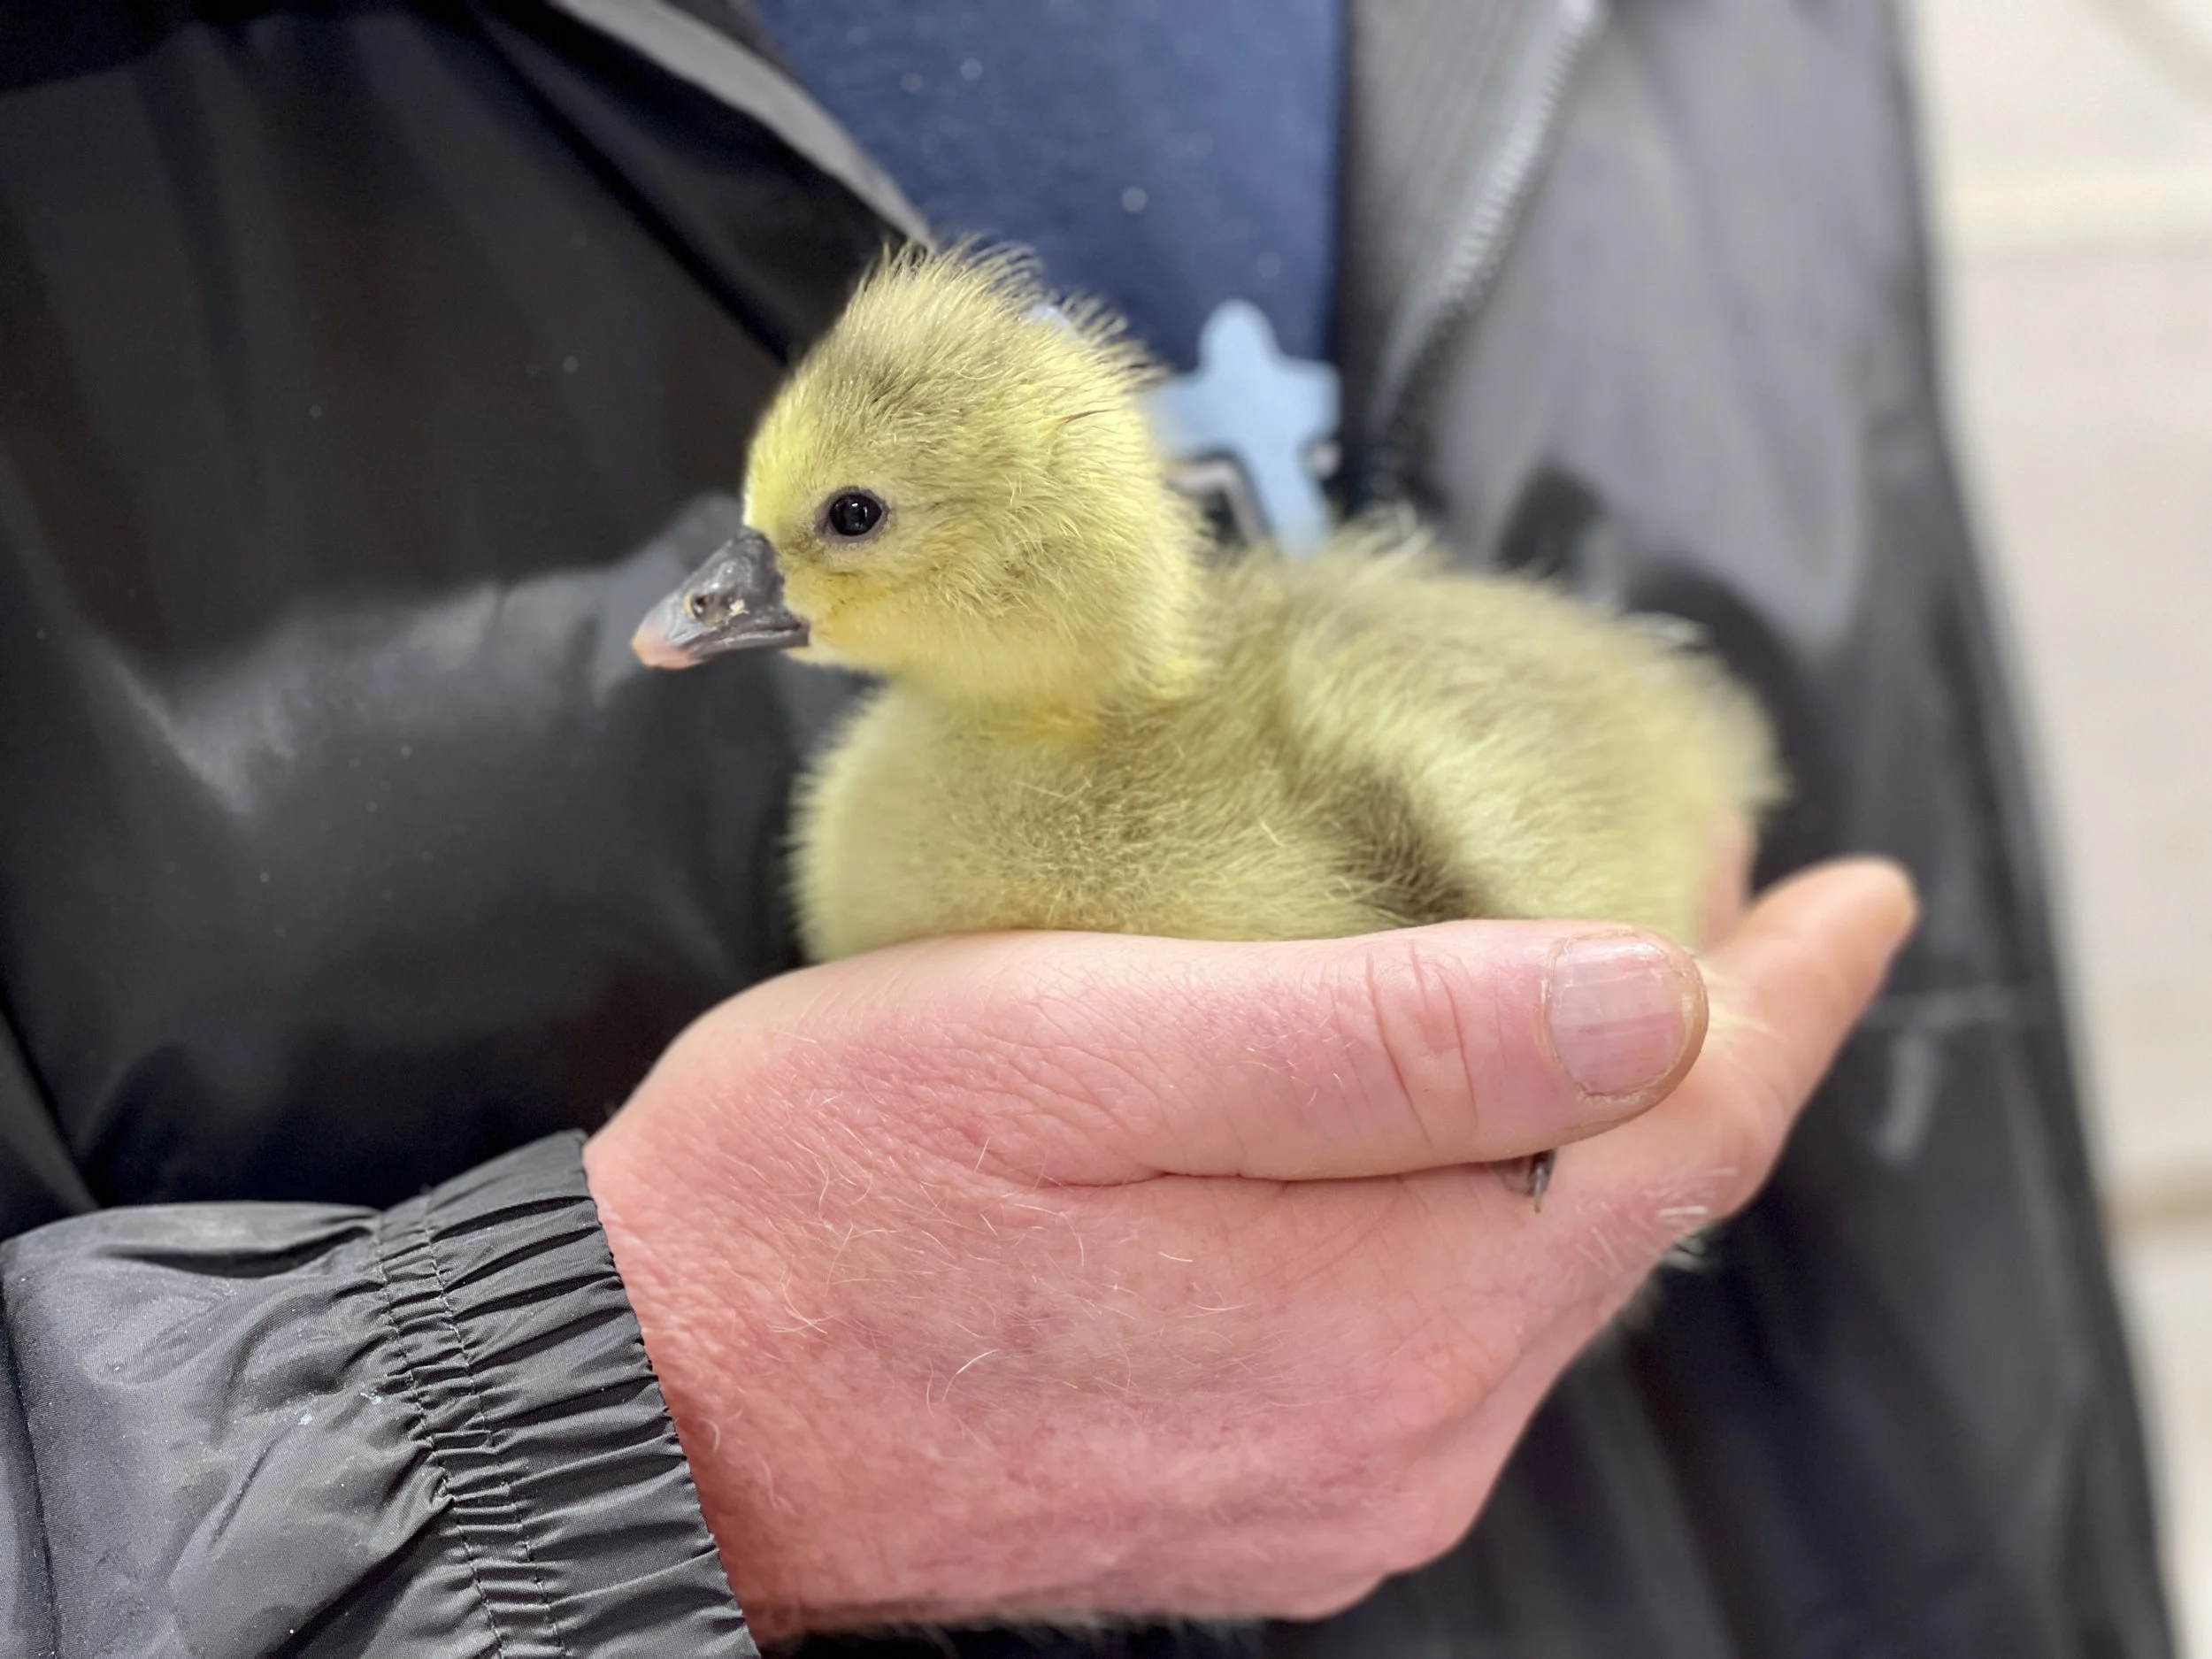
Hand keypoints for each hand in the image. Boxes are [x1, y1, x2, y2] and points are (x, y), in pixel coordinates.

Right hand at [584, 859, 1913, 1635]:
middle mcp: (1392, 1440)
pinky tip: (1446, 1126)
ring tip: (1595, 978)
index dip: (1781, 1000)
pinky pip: (1435, 1327)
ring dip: (1583, 1119)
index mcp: (1380, 1325)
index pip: (1675, 1143)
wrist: (660, 1409)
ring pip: (1531, 1269)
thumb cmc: (824, 1195)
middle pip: (1620, 1214)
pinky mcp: (1261, 1487)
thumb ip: (1375, 1040)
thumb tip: (1648, 1001)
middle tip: (1717, 893)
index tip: (1848, 894)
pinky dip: (1478, 1203)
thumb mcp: (1082, 1053)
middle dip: (1692, 1043)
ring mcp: (1330, 1484)